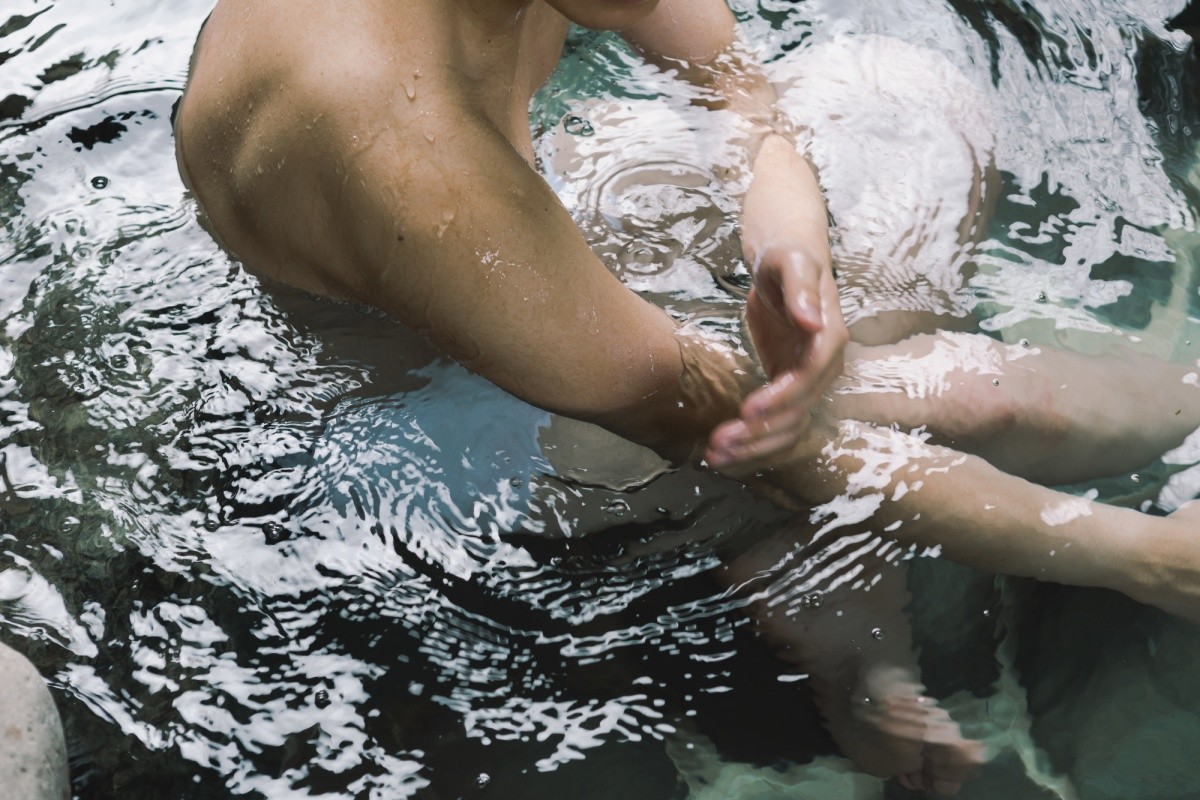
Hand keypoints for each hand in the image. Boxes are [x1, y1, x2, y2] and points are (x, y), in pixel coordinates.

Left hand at [706, 243, 847, 466]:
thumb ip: (802, 289)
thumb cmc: (787, 256)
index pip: (808, 376)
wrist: (783, 262)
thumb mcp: (792, 262)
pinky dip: (752, 440)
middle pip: (797, 411)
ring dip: (754, 446)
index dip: (781, 397)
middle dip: (760, 431)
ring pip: (787, 426)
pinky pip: (775, 421)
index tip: (748, 410)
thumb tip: (812, 319)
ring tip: (716, 456)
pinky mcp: (786, 386)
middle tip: (719, 442)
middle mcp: (823, 366)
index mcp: (828, 338)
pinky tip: (724, 451)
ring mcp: (806, 380)